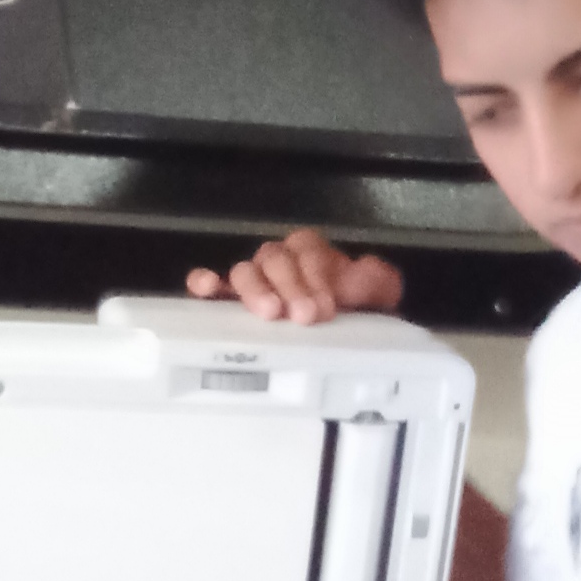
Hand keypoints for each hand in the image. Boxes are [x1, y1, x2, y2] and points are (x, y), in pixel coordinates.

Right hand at [187, 229, 403, 325]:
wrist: (343, 330)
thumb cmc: (352, 309)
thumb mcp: (375, 293)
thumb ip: (375, 279)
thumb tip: (363, 271)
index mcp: (309, 251)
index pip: (306, 251)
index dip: (315, 276)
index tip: (326, 307)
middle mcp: (277, 260)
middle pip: (274, 260)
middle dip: (291, 286)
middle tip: (304, 315)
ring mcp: (252, 280)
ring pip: (245, 272)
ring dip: (255, 290)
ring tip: (269, 312)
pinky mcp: (229, 301)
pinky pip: (211, 286)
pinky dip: (205, 284)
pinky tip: (206, 290)